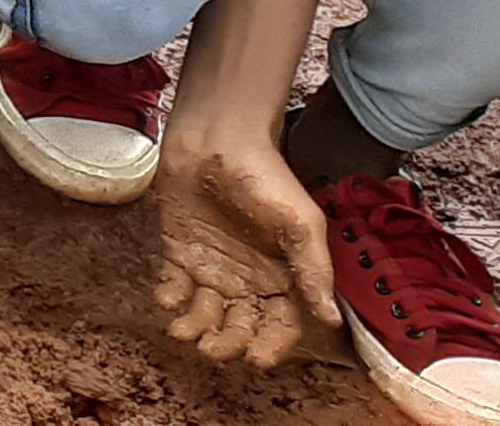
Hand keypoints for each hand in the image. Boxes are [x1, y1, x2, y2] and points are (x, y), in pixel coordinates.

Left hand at [155, 127, 336, 365]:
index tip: (257, 358)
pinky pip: (174, 286)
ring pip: (206, 313)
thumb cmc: (266, 177)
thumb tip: (332, 320)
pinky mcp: (181, 252)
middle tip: (215, 349)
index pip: (281, 324)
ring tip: (184, 332)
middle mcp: (249, 278)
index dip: (271, 345)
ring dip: (195, 327)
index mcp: (284, 276)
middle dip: (229, 343)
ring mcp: (213, 267)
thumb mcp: (301, 223)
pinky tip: (168, 298)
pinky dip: (169, 297)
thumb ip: (314, 270)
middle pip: (241, 326)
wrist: (216, 141)